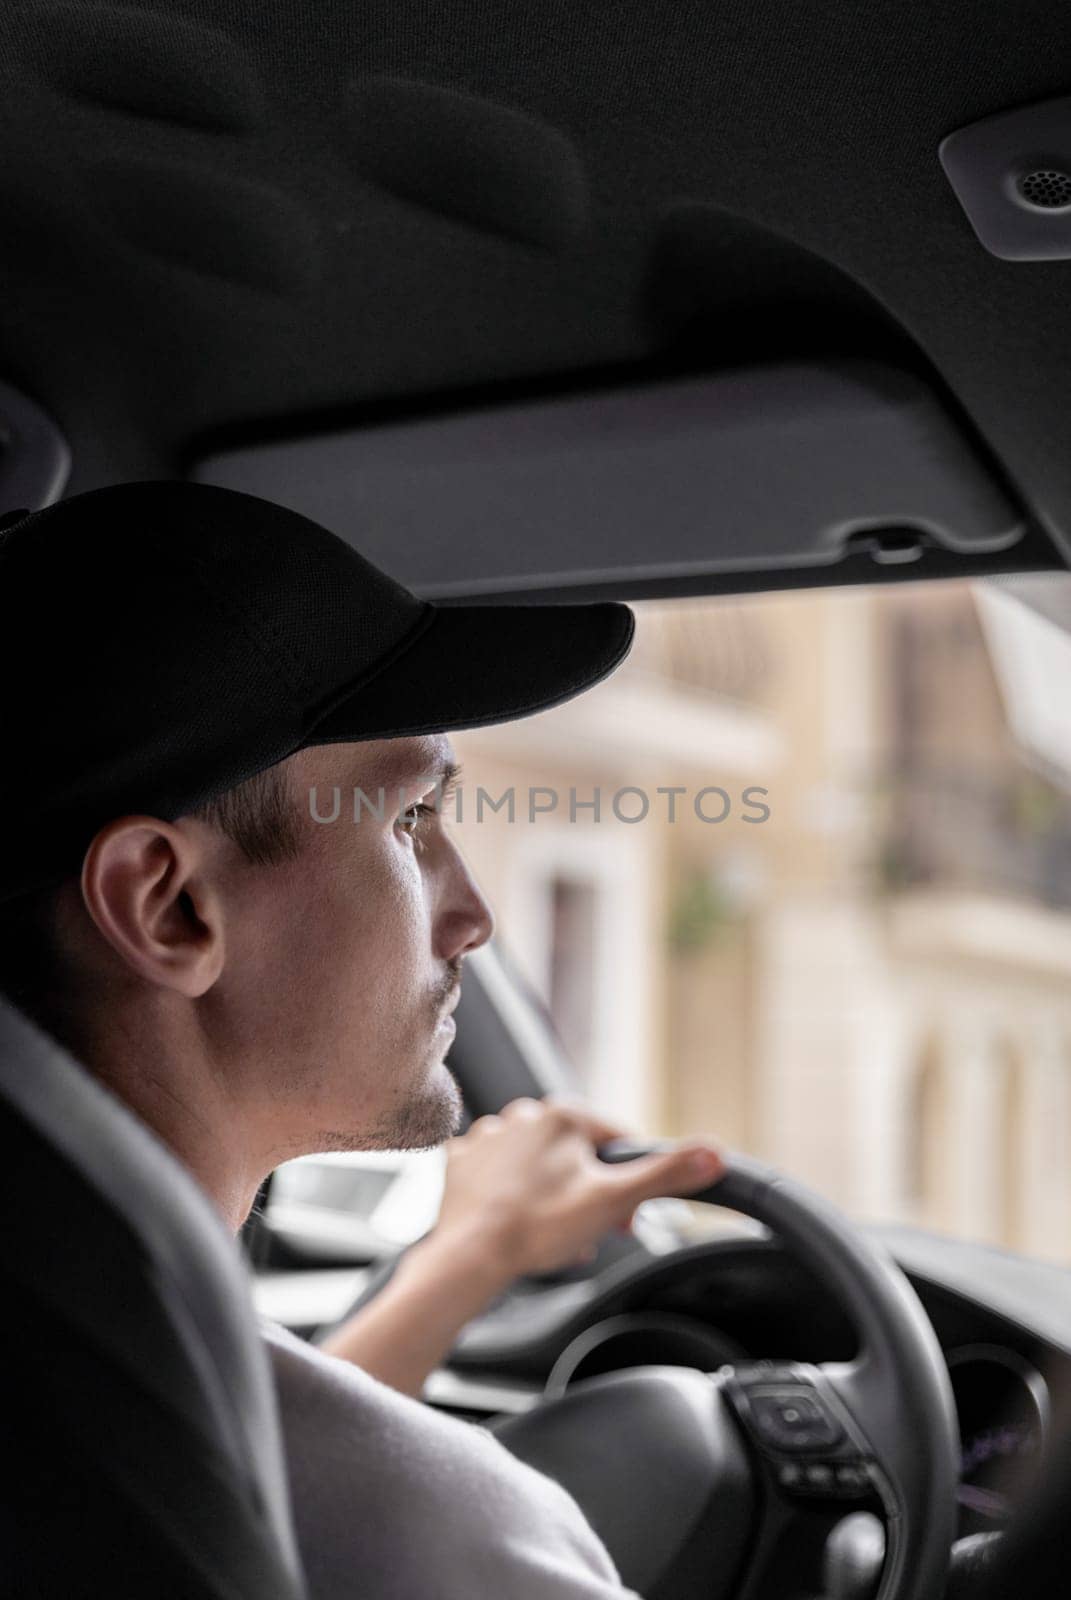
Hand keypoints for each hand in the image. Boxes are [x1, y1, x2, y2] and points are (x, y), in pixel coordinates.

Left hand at [435, 1095, 724, 1278]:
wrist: (470, 1255)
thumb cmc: (539, 1226)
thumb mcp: (614, 1199)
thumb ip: (665, 1173)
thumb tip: (714, 1152)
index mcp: (563, 1115)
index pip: (615, 1142)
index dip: (627, 1184)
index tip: (623, 1218)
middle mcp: (523, 1115)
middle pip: (576, 1157)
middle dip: (587, 1195)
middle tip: (584, 1234)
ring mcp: (487, 1137)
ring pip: (538, 1168)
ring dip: (551, 1198)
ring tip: (548, 1235)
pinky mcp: (461, 1163)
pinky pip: (497, 1176)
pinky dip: (509, 1197)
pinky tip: (512, 1220)